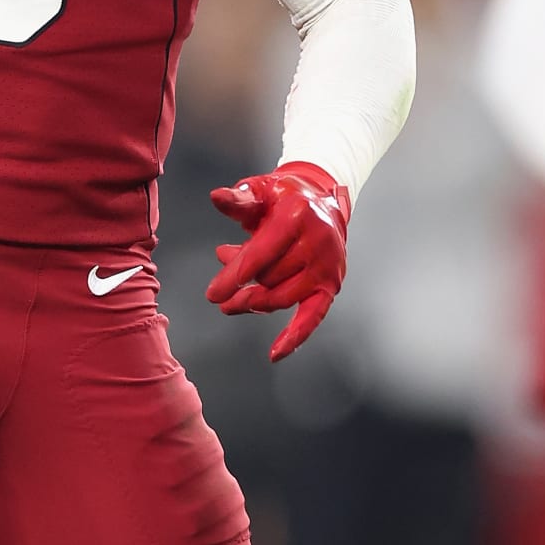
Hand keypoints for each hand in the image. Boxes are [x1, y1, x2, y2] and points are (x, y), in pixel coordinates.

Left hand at [206, 161, 351, 362]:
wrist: (321, 202)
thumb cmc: (284, 199)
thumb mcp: (260, 191)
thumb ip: (238, 199)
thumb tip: (217, 197)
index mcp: (296, 215)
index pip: (261, 254)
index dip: (234, 276)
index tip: (213, 294)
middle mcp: (317, 242)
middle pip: (269, 277)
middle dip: (241, 283)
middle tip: (222, 285)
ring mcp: (327, 266)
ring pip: (282, 297)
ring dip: (254, 303)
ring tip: (233, 302)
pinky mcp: (331, 284)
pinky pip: (313, 316)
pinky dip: (296, 336)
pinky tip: (276, 353)